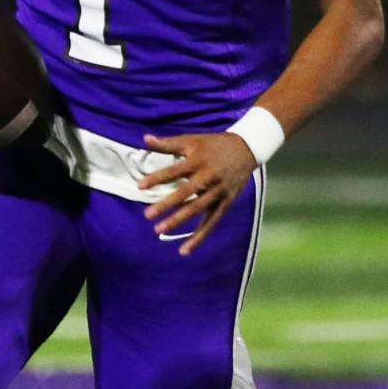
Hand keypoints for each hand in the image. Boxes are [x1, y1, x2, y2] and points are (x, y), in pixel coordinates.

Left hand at [138, 131, 258, 253]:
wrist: (248, 148)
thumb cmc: (215, 144)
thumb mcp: (192, 140)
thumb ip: (168, 143)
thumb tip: (144, 138)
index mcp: (198, 160)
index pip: (174, 171)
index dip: (157, 178)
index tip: (140, 186)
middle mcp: (209, 177)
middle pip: (186, 193)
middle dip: (167, 205)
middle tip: (148, 215)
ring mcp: (218, 191)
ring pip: (197, 209)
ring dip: (179, 221)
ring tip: (160, 230)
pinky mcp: (225, 203)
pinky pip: (211, 222)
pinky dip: (199, 237)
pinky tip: (184, 250)